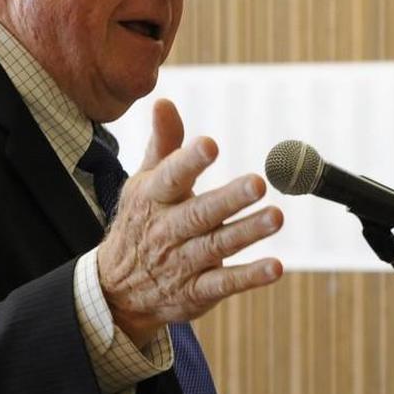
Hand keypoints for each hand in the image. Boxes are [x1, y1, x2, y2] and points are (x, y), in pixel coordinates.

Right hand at [96, 99, 283, 346]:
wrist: (117, 291)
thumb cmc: (142, 222)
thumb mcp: (144, 182)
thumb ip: (163, 144)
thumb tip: (163, 101)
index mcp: (154, 198)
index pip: (172, 176)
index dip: (190, 160)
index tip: (210, 144)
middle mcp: (167, 230)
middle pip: (200, 213)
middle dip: (229, 198)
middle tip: (258, 183)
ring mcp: (182, 262)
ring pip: (217, 245)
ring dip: (247, 232)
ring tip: (276, 217)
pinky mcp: (196, 292)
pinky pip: (224, 284)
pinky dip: (250, 277)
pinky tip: (275, 267)